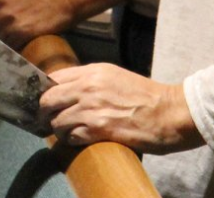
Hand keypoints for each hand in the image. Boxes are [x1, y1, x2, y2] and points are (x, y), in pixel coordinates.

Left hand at [39, 64, 198, 152]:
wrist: (169, 113)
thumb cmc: (146, 97)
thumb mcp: (116, 77)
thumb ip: (92, 81)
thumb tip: (69, 91)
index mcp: (93, 72)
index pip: (53, 78)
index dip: (43, 91)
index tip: (43, 101)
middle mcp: (88, 87)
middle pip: (47, 100)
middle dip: (43, 113)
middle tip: (45, 121)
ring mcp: (92, 108)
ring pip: (56, 121)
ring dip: (58, 130)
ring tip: (67, 133)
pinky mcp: (99, 129)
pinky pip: (71, 136)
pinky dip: (72, 140)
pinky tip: (80, 139)